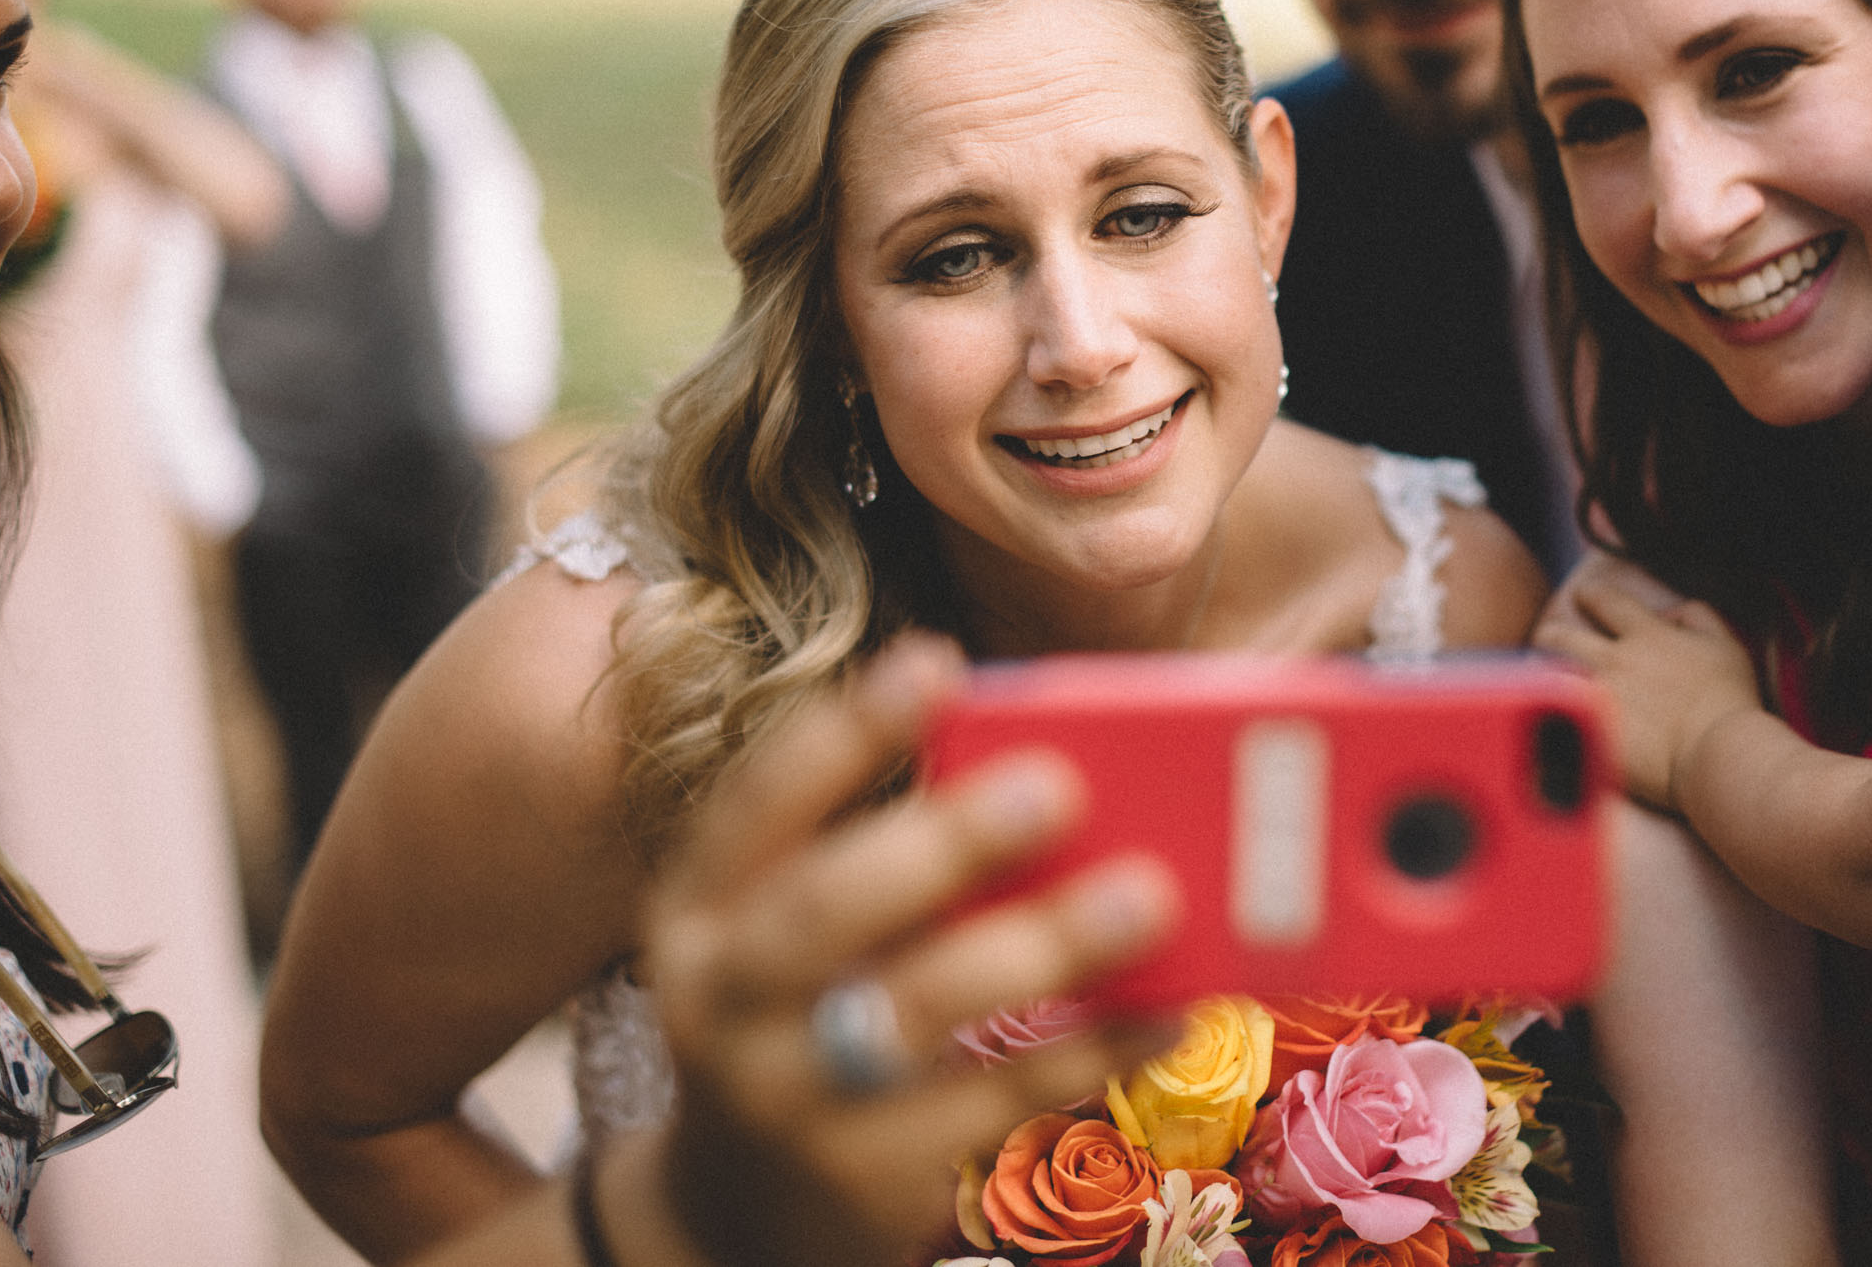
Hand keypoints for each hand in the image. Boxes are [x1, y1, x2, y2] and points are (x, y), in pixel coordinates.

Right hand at [623, 633, 1182, 1266]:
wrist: (737, 1208)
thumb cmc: (804, 1014)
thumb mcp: (790, 932)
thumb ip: (881, 857)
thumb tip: (1054, 768)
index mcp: (700, 904)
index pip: (758, 801)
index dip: (846, 732)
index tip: (937, 663)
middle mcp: (722, 994)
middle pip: (827, 905)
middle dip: (945, 840)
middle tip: (1058, 786)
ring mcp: (787, 1093)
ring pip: (916, 1008)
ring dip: (1040, 944)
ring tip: (1148, 894)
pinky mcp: (865, 1175)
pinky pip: (995, 1101)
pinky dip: (1090, 1047)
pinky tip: (1171, 1007)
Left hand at [1534, 554, 1761, 813]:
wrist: (1718, 753)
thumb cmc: (1728, 703)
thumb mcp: (1726, 646)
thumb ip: (1699, 618)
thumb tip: (1675, 611)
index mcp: (1646, 635)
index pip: (1606, 601)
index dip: (1591, 596)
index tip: (1585, 597)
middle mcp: (1613, 660)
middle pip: (1561, 635)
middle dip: (1550, 633)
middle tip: (1547, 635)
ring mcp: (1595, 696)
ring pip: (1546, 673)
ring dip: (1539, 672)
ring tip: (1536, 674)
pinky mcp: (1585, 731)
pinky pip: (1548, 715)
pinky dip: (1538, 711)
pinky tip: (1534, 713)